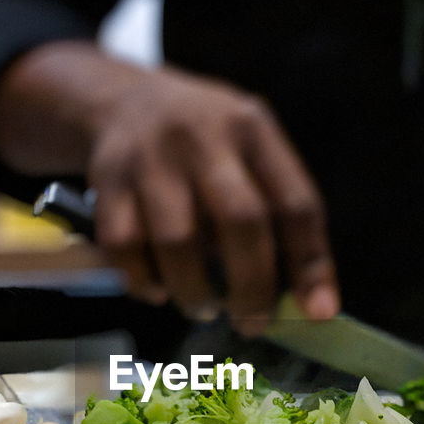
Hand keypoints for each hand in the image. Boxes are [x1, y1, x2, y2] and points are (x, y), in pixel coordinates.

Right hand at [0, 42, 340, 335]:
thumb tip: (311, 304)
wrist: (122, 100)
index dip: (310, 263)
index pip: (295, 201)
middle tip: (253, 323)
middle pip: (241, 220)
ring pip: (178, 241)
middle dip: (252, 286)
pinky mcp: (108, 179)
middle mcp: (204, 135)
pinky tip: (158, 288)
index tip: (316, 312)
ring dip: (195, 291)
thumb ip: (281, 214)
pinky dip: (143, 281)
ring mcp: (151, 155)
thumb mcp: (250, 151)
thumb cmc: (204, 142)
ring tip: (204, 307)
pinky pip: (125, 247)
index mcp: (253, 128)